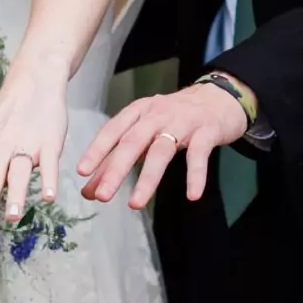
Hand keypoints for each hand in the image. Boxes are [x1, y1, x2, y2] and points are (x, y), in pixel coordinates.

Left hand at [79, 81, 248, 208]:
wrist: (220, 97)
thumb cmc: (177, 117)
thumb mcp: (146, 132)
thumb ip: (118, 160)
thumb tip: (88, 190)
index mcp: (139, 112)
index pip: (113, 130)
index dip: (97, 150)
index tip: (81, 172)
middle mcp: (158, 114)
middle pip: (133, 142)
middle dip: (115, 170)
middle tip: (101, 195)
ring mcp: (183, 122)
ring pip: (161, 151)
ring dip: (147, 179)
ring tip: (135, 204)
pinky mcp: (207, 132)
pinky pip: (198, 155)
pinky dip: (195, 176)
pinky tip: (192, 196)